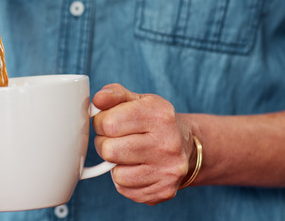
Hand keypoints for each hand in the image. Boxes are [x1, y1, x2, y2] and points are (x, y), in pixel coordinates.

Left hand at [93, 83, 195, 204]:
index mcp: (159, 115)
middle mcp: (167, 143)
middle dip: (105, 144)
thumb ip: (115, 94)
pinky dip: (124, 180)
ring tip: (126, 154)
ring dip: (115, 164)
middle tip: (115, 140)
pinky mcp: (164, 190)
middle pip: (109, 150)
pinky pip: (125, 189)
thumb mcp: (138, 99)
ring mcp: (167, 170)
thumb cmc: (155, 120)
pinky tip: (136, 168)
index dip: (101, 123)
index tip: (107, 123)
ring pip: (116, 174)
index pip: (109, 123)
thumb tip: (98, 100)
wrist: (186, 146)